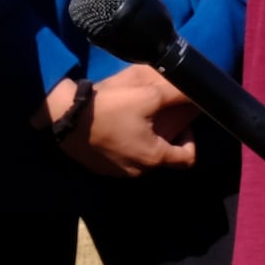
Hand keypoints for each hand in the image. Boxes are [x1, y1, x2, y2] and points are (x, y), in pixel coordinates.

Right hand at [57, 64, 198, 176]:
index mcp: (154, 157)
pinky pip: (121, 159)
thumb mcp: (148, 95)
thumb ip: (177, 94)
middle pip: (163, 157)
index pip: (188, 159)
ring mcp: (117, 172)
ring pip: (140, 159)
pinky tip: (114, 126)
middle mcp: (138, 171)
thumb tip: (199, 91)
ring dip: (142, 141)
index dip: (190, 139)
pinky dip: (123, 145)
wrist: (66, 117)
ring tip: (132, 118)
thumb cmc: (110, 107)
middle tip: (155, 114)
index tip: (180, 122)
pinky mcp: (99, 168)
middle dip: (164, 136)